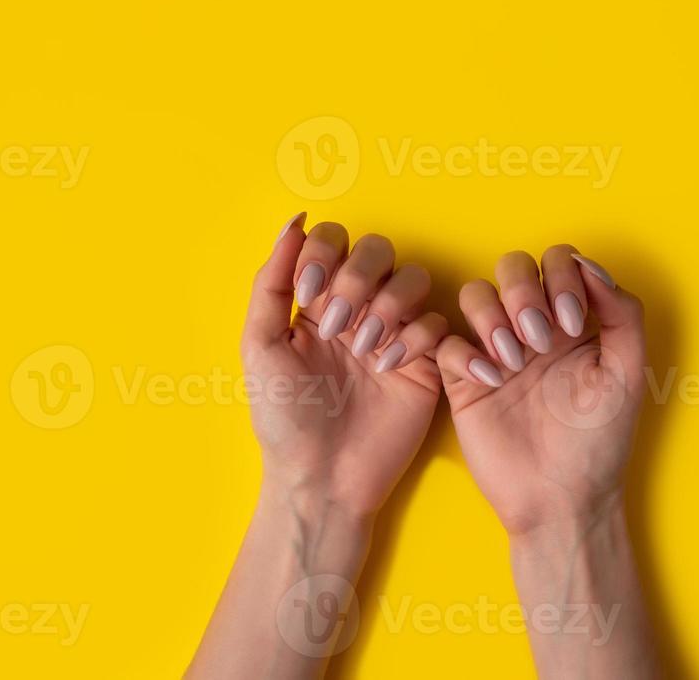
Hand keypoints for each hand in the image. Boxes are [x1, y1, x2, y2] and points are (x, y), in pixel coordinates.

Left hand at [187, 215, 447, 679]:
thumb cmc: (285, 419)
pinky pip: (437, 321)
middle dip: (357, 279)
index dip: (326, 254)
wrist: (322, 479)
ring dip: (388, 305)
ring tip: (365, 350)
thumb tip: (293, 220)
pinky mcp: (427, 361)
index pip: (334, 240)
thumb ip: (272, 282)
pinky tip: (388, 367)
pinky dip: (414, 337)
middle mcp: (359, 308)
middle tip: (336, 327)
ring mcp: (395, 332)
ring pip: (414, 277)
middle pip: (378, 249)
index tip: (309, 294)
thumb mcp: (261, 347)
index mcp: (318, 300)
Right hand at [436, 246, 658, 678]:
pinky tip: (492, 381)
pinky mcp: (463, 379)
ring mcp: (494, 350)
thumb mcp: (626, 373)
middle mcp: (531, 326)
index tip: (573, 324)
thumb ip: (622, 312)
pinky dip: (465, 353)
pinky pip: (445, 341)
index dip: (561, 278)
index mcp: (570, 319)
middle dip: (523, 293)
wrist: (562, 499)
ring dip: (493, 317)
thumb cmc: (600, 440)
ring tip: (515, 361)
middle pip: (512, 267)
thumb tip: (589, 266)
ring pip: (474, 293)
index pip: (557, 262)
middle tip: (541, 339)